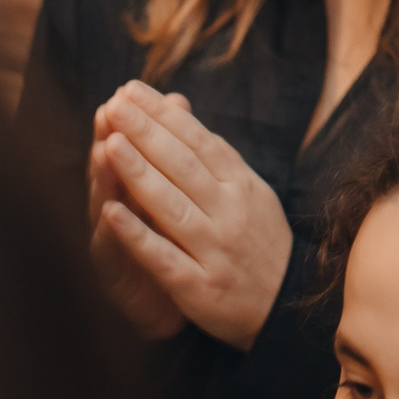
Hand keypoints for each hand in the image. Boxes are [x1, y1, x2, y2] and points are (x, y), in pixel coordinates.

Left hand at [92, 82, 294, 350]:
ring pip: (173, 207)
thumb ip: (215, 155)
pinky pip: (164, 257)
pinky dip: (137, 235)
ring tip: (111, 144)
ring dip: (140, 174)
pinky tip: (111, 213)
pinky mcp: (198, 286)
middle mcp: (230, 213)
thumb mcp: (250, 192)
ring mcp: (215, 250)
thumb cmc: (260, 241)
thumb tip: (180, 112)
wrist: (287, 306)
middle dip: (147, 133)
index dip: (164, 116)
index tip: (131, 91)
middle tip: (115, 104)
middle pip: (184, 167)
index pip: (199, 142)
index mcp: (241, 186)